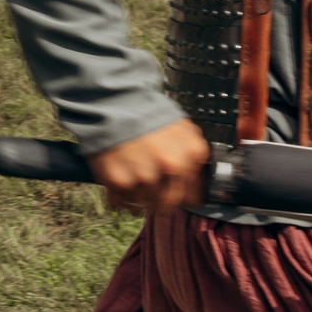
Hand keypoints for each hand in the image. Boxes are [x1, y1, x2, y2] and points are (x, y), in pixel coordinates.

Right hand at [87, 119, 211, 215]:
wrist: (113, 105)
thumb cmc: (146, 116)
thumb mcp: (181, 128)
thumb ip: (192, 155)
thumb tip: (198, 179)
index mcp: (192, 153)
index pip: (196, 195)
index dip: (183, 193)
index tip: (175, 191)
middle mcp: (173, 167)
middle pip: (169, 204)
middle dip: (160, 200)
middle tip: (150, 188)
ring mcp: (146, 176)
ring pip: (145, 206)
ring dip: (139, 198)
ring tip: (133, 178)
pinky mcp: (120, 182)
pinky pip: (124, 204)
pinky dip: (121, 197)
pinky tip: (121, 178)